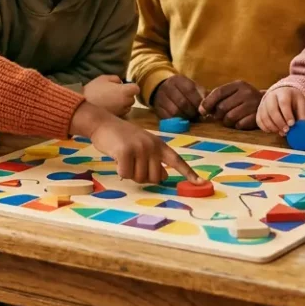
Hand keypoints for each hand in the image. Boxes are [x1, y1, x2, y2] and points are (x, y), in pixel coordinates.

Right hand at [70, 102, 198, 183]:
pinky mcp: (126, 151)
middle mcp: (152, 146)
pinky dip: (120, 171)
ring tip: (124, 159)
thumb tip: (164, 177)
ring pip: (140, 178)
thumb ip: (155, 159)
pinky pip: (126, 174)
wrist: (103, 123)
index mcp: (159, 144)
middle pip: (155, 178)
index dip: (189, 173)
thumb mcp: (143, 145)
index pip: (177, 160)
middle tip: (132, 164)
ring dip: (131, 174)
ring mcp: (140, 148)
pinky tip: (117, 159)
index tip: (201, 183)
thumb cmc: (122, 137)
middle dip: (143, 176)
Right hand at [83, 75, 138, 116]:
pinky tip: (108, 108)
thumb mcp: (103, 78)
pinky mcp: (116, 118)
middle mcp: (125, 102)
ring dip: (122, 104)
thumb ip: (115, 79)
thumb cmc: (93, 90)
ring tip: (111, 101)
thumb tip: (120, 82)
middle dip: (126, 96)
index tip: (124, 87)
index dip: (131, 87)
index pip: (136, 89)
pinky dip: (117, 111)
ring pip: (127, 107)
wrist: (82, 106)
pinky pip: (121, 114)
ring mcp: (121, 112)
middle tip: (115, 94)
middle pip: (132, 99)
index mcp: (124, 91)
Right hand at [151, 75, 204, 120]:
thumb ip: (203, 93)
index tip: (204, 109)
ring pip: (175, 112)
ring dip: (186, 117)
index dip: (199, 102)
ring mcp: (161, 98)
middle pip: (183, 103)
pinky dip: (177, 121)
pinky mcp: (157, 109)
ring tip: (190, 118)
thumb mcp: (192, 86)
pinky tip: (182, 120)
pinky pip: (168, 118)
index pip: (190, 90)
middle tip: (198, 115)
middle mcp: (168, 87)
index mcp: (179, 80)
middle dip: (193, 111)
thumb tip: (214, 104)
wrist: (160, 88)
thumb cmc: (181, 89)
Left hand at [200, 80, 262, 128]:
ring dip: (227, 122)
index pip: (218, 92)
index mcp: (239, 85)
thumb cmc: (245, 100)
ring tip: (232, 119)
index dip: (207, 102)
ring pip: (229, 118)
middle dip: (218, 115)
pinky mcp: (257, 117)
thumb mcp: (235, 93)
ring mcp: (253, 105)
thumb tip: (202, 109)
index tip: (202, 111)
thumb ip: (219, 97)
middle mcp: (247, 93)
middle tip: (221, 116)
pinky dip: (238, 126)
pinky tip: (242, 121)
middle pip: (222, 107)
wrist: (270, 105)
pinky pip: (239, 125)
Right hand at [257, 87, 304, 133]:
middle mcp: (271, 96)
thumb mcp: (301, 104)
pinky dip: (265, 128)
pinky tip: (273, 130)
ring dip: (273, 127)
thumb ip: (302, 115)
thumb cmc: (293, 100)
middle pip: (272, 110)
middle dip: (279, 122)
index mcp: (283, 93)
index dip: (287, 114)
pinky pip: (259, 120)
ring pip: (264, 116)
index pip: (283, 103)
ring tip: (281, 132)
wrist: (282, 94)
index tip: (292, 124)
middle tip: (286, 131)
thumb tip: (302, 127)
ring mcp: (263, 103)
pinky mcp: (259, 110)